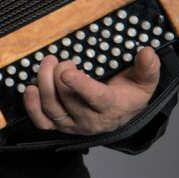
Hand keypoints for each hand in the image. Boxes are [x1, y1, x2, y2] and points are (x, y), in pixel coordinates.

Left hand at [22, 46, 159, 134]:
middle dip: (57, 74)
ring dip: (43, 83)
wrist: (121, 113)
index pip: (94, 97)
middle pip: (67, 98)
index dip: (79, 85)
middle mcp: (91, 120)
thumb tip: (148, 52)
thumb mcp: (145, 81)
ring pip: (52, 108)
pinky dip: (31, 106)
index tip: (66, 72)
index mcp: (112, 107)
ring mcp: (73, 124)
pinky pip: (41, 121)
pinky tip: (30, 88)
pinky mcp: (59, 125)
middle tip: (59, 59)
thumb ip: (147, 68)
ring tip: (47, 63)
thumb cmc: (130, 93)